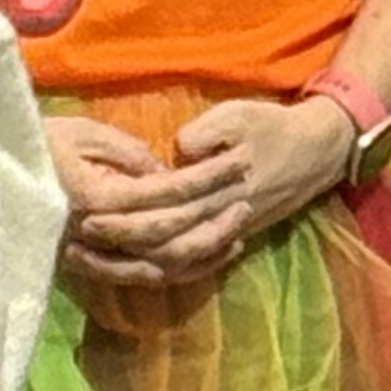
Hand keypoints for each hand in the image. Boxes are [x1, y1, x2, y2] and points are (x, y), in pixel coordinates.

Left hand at [51, 101, 339, 289]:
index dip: (126, 216)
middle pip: (161, 246)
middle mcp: (219, 221)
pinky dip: (151, 274)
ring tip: (83, 260)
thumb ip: (206, 133)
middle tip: (74, 240)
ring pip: (170, 266)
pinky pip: (186, 270)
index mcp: (219, 190)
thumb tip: (177, 152)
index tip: (88, 213)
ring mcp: (221, 236)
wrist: (316, 151)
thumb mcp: (238, 116)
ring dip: (124, 268)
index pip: (164, 211)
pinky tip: (117, 269)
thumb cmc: (271, 127)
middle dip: (116, 246)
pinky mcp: (222, 242)